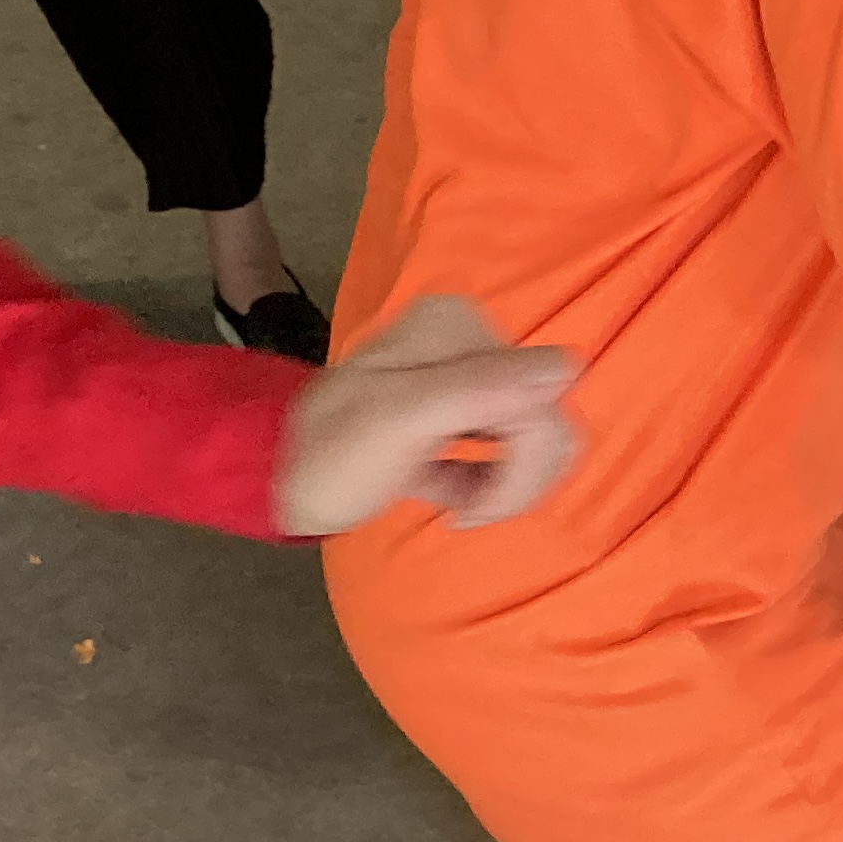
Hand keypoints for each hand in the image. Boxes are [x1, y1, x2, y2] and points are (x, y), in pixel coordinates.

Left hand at [272, 292, 581, 536]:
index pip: (541, 400)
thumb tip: (567, 364)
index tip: (478, 507)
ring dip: (507, 486)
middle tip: (468, 513)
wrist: (275, 484)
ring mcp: (466, 381)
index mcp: (458, 328)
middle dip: (519, 478)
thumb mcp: (398, 422)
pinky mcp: (462, 417)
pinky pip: (512, 454)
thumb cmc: (327, 456)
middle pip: (546, 418)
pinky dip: (488, 488)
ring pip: (539, 439)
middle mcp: (470, 344)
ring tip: (456, 507)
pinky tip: (448, 500)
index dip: (525, 465)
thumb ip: (479, 390)